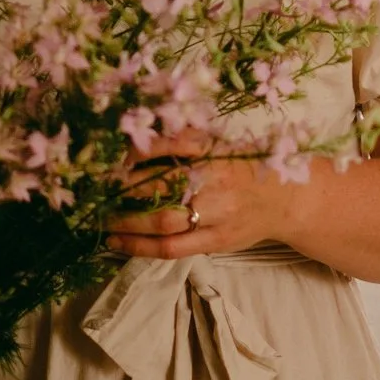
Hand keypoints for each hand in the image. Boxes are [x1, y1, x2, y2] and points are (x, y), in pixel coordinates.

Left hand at [105, 129, 290, 260]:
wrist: (284, 198)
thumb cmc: (242, 165)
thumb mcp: (217, 141)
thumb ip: (182, 137)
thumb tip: (136, 132)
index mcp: (212, 150)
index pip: (167, 146)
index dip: (136, 152)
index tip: (112, 155)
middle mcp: (213, 181)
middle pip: (160, 185)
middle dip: (122, 188)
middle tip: (95, 188)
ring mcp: (215, 214)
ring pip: (163, 221)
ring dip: (126, 220)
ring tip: (100, 217)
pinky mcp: (214, 241)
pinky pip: (171, 248)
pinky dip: (140, 246)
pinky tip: (117, 241)